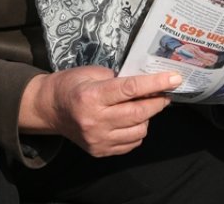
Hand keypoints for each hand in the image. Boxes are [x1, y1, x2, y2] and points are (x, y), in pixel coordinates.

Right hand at [18, 66, 178, 156]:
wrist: (49, 109)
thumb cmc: (72, 85)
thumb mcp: (92, 72)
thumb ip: (119, 78)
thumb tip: (148, 83)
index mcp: (92, 96)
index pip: (131, 89)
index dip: (156, 83)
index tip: (175, 78)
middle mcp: (95, 120)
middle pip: (139, 113)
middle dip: (158, 101)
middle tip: (165, 93)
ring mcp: (97, 139)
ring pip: (139, 130)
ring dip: (148, 117)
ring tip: (143, 107)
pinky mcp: (99, 151)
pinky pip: (131, 143)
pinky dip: (137, 131)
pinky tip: (131, 120)